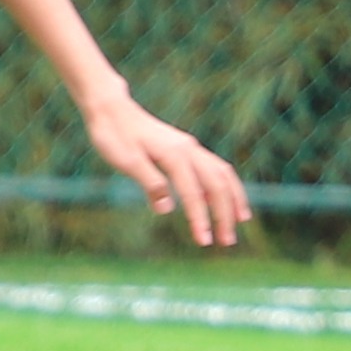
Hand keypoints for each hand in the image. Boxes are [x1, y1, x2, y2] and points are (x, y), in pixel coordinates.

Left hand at [82, 88, 250, 247]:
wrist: (110, 109)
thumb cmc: (113, 136)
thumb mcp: (125, 161)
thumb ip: (149, 181)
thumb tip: (166, 209)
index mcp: (174, 154)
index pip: (193, 192)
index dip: (200, 218)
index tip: (203, 241)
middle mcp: (188, 149)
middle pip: (218, 183)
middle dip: (225, 213)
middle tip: (227, 242)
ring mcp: (189, 147)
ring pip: (222, 173)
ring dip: (232, 198)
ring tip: (240, 221)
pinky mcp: (186, 148)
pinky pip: (215, 167)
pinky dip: (224, 185)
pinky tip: (222, 200)